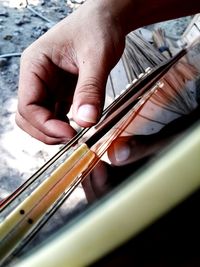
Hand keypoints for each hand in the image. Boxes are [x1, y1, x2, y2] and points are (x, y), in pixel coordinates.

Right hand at [16, 0, 125, 143]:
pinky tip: (79, 125)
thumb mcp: (97, 57)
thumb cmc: (98, 29)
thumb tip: (86, 121)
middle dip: (47, 132)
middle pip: (29, 117)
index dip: (45, 125)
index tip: (70, 134)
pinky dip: (64, 125)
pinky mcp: (61, 92)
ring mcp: (48, 86)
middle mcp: (37, 78)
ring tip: (77, 133)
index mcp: (35, 65)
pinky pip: (56, 115)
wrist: (107, 21)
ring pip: (41, 118)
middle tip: (72, 138)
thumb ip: (90, 89)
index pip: (28, 105)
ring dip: (55, 131)